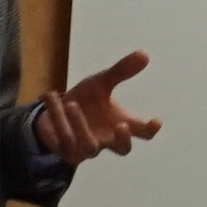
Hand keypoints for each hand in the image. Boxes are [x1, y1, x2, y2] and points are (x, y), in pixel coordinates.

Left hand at [31, 49, 160, 163]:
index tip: (156, 121)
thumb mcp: (101, 83)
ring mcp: (87, 149)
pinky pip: (64, 140)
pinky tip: (50, 96)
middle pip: (123, 149)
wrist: (55, 113)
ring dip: (81, 125)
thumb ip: (121, 72)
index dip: (150, 129)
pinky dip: (56, 118)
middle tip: (122, 125)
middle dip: (123, 139)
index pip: (142, 132)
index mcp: (120, 124)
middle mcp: (107, 140)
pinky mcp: (67, 152)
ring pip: (89, 146)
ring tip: (71, 104)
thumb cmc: (86, 100)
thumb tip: (144, 54)